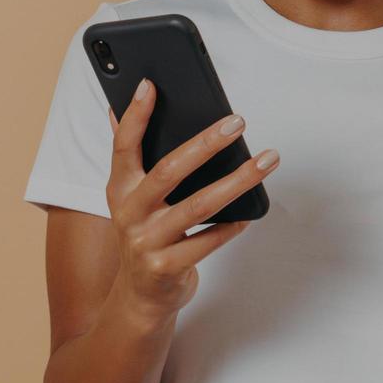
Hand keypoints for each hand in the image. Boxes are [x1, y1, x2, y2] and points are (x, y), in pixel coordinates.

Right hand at [103, 78, 276, 323]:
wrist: (139, 298)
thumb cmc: (145, 234)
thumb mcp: (129, 198)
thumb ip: (128, 156)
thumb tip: (115, 108)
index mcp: (119, 189)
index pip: (123, 146)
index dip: (135, 115)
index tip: (151, 84)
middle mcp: (129, 214)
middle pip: (169, 171)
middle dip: (205, 143)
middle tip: (238, 122)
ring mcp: (147, 242)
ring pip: (198, 206)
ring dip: (237, 181)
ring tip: (267, 160)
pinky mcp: (167, 268)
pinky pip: (207, 242)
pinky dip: (231, 225)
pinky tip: (252, 211)